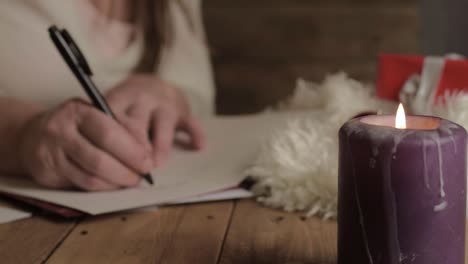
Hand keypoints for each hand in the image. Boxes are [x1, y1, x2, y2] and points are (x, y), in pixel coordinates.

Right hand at [18, 99, 152, 190]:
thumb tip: (147, 153)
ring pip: (90, 176)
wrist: (34, 135)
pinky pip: (81, 185)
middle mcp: (60, 130)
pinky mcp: (47, 173)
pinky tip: (113, 185)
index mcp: (78, 110)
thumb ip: (121, 129)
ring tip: (130, 181)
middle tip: (141, 176)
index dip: (132, 151)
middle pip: (99, 159)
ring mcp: (51, 153)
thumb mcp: (96, 116)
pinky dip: (102, 188)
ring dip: (115, 183)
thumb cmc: (77, 125)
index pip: (109, 133)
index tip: (148, 162)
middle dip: (126, 171)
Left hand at [105, 75, 204, 164]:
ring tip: (156, 164)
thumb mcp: (112, 112)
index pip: (111, 121)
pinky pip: (191, 122)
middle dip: (134, 148)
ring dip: (160, 146)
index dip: (111, 144)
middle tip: (133, 170)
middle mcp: (140, 100)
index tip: (111, 165)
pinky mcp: (183, 111)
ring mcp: (163, 104)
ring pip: (162, 124)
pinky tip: (198, 146)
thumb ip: (107, 133)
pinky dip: (196, 134)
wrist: (153, 87)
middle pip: (135, 123)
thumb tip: (97, 168)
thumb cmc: (126, 109)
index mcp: (118, 100)